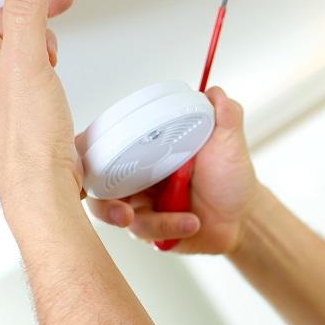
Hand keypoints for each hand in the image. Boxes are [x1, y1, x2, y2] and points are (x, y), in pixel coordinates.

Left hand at [0, 0, 80, 202]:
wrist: (41, 184)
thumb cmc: (27, 137)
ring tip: (52, 68)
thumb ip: (27, 10)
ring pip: (17, 59)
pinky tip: (52, 91)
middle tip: (55, 31)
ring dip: (40, 56)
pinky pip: (24, 83)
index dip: (30, 1)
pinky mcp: (11, 118)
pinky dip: (42, 79)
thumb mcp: (30, 59)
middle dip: (37, 31)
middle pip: (8, 34)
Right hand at [86, 86, 261, 254]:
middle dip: (104, 202)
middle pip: (95, 186)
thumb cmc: (230, 177)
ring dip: (148, 220)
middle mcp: (134, 175)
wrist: (243, 216)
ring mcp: (139, 204)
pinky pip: (143, 231)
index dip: (81, 154)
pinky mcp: (148, 229)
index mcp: (144, 148)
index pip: (101, 146)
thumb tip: (216, 92)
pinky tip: (192, 222)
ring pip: (118, 214)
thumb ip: (225, 115)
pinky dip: (169, 227)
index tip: (84, 162)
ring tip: (186, 219)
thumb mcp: (230, 143)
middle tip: (124, 212)